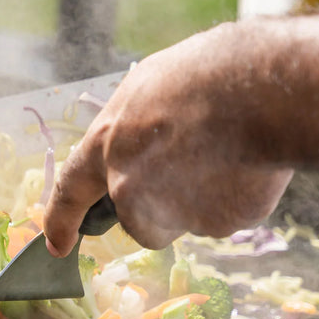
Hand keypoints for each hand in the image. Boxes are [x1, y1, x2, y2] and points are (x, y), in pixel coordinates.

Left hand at [43, 24, 293, 253]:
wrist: (262, 89)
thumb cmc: (206, 74)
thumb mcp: (149, 87)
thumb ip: (134, 128)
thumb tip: (141, 142)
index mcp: (107, 144)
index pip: (71, 190)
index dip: (61, 220)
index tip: (56, 245)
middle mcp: (129, 185)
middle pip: (139, 219)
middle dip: (160, 205)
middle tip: (191, 164)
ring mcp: (171, 210)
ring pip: (185, 220)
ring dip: (199, 201)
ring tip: (223, 153)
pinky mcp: (215, 224)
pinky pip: (224, 218)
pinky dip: (233, 199)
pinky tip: (246, 164)